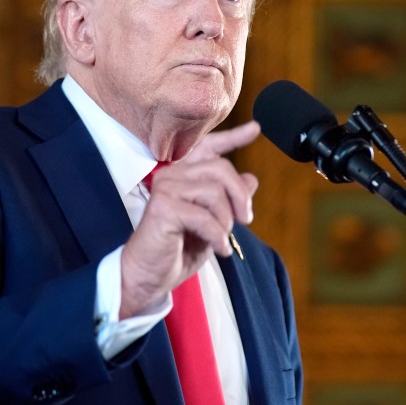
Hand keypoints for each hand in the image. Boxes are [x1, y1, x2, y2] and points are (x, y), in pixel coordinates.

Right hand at [119, 121, 260, 317]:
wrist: (149, 277)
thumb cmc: (177, 250)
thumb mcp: (212, 223)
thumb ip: (227, 200)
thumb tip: (250, 178)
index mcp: (182, 175)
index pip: (209, 148)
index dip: (233, 137)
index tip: (256, 128)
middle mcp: (171, 175)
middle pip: (220, 169)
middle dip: (239, 196)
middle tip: (245, 220)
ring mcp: (165, 188)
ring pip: (214, 192)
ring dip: (226, 220)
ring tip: (222, 239)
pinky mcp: (163, 207)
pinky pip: (204, 216)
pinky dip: (217, 235)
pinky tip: (219, 249)